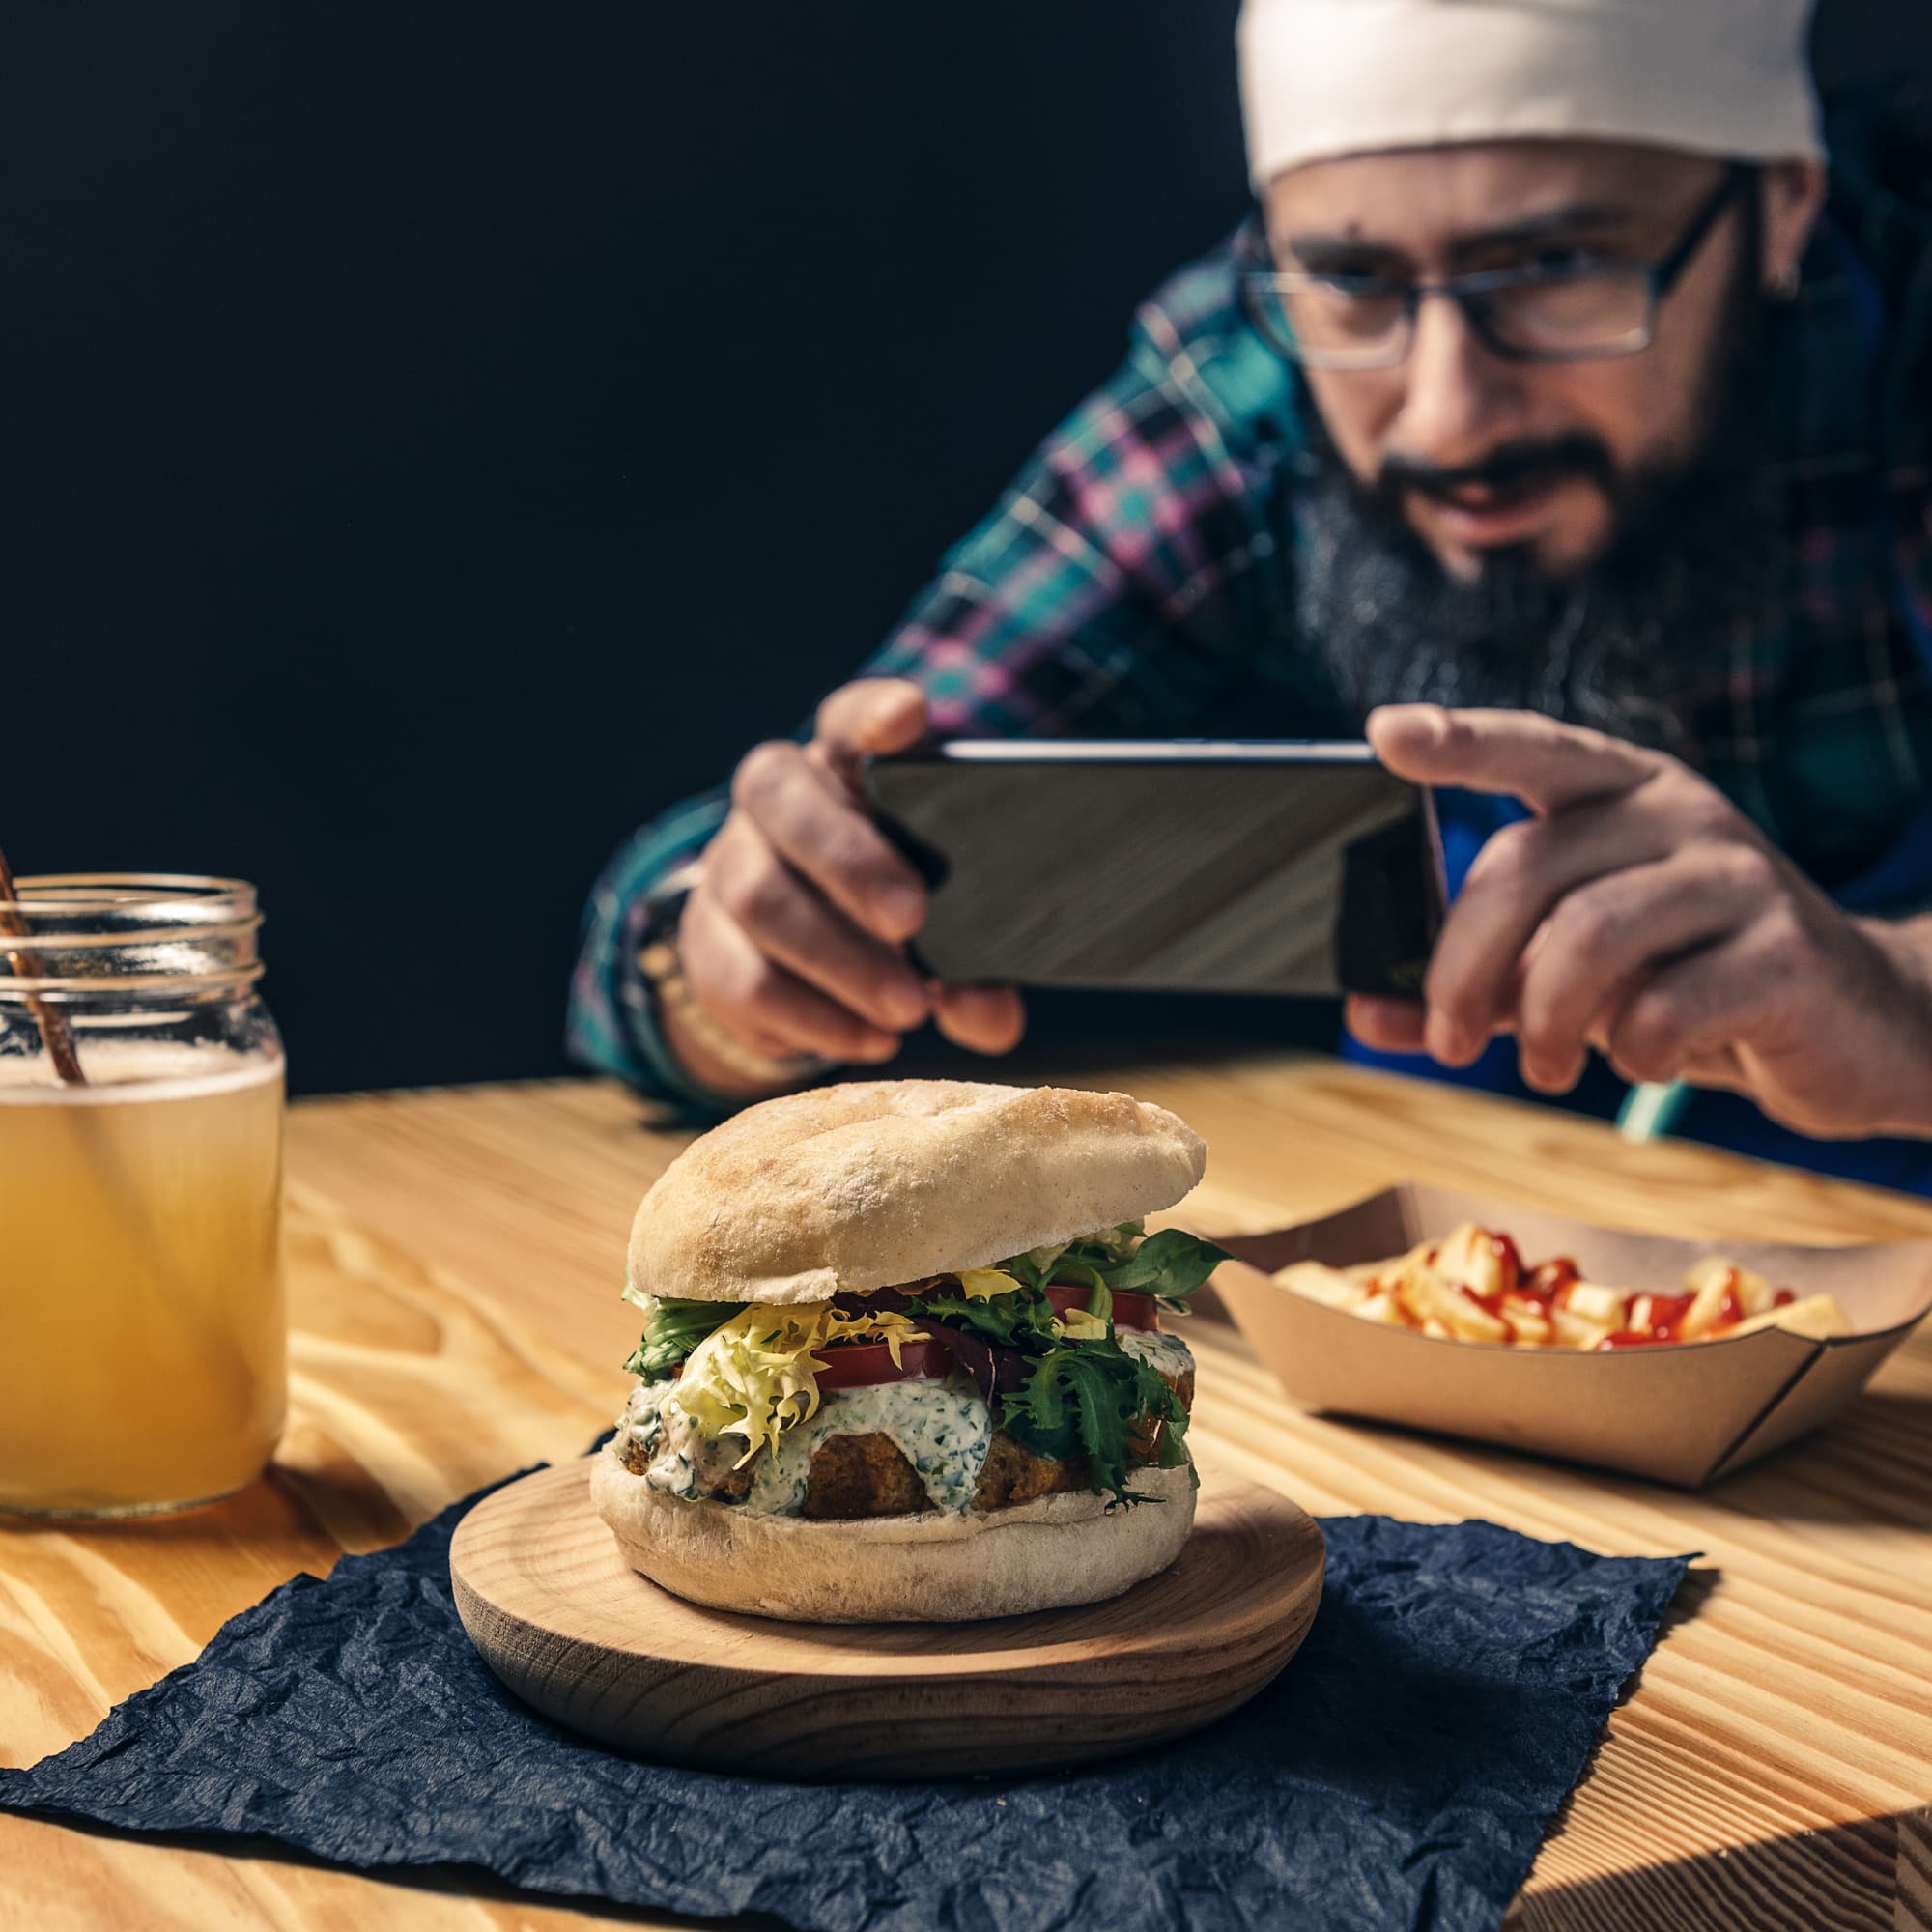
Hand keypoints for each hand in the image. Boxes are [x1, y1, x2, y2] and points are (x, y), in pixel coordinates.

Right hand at [671, 678, 1024, 1092]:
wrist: (789, 969)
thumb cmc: (887, 918)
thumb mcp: (942, 928)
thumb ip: (972, 965)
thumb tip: (990, 1016)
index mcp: (845, 769)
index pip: (848, 719)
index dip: (871, 712)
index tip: (907, 718)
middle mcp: (773, 802)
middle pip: (781, 796)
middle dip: (848, 859)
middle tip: (913, 919)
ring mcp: (727, 866)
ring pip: (759, 896)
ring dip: (839, 959)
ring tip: (907, 1008)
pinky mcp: (704, 942)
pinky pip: (745, 977)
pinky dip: (813, 1016)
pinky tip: (869, 1039)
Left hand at [1345, 705, 1931, 1140]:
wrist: (1852, 1024)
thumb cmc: (1688, 978)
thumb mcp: (1571, 973)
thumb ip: (1474, 985)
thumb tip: (1361, 1013)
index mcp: (1620, 792)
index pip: (1531, 746)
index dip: (1459, 740)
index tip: (1385, 733)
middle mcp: (1677, 811)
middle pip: (1524, 868)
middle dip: (1463, 971)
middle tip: (1453, 1041)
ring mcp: (1738, 873)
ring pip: (1586, 937)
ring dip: (1541, 1023)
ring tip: (1545, 1067)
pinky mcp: (1785, 952)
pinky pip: (1665, 1006)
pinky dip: (1631, 1052)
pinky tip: (1645, 1060)